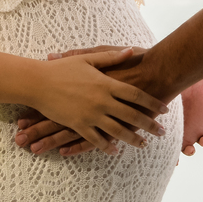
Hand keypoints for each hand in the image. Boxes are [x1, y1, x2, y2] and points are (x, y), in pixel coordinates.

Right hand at [26, 47, 166, 154]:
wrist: (38, 82)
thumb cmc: (63, 68)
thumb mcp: (89, 58)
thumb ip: (112, 57)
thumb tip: (132, 50)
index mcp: (106, 84)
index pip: (136, 96)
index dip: (151, 102)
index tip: (164, 109)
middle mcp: (102, 101)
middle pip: (131, 115)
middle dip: (149, 124)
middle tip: (162, 132)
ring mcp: (90, 115)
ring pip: (117, 131)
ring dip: (132, 139)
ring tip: (144, 144)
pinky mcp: (78, 125)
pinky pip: (95, 139)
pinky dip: (106, 146)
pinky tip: (115, 150)